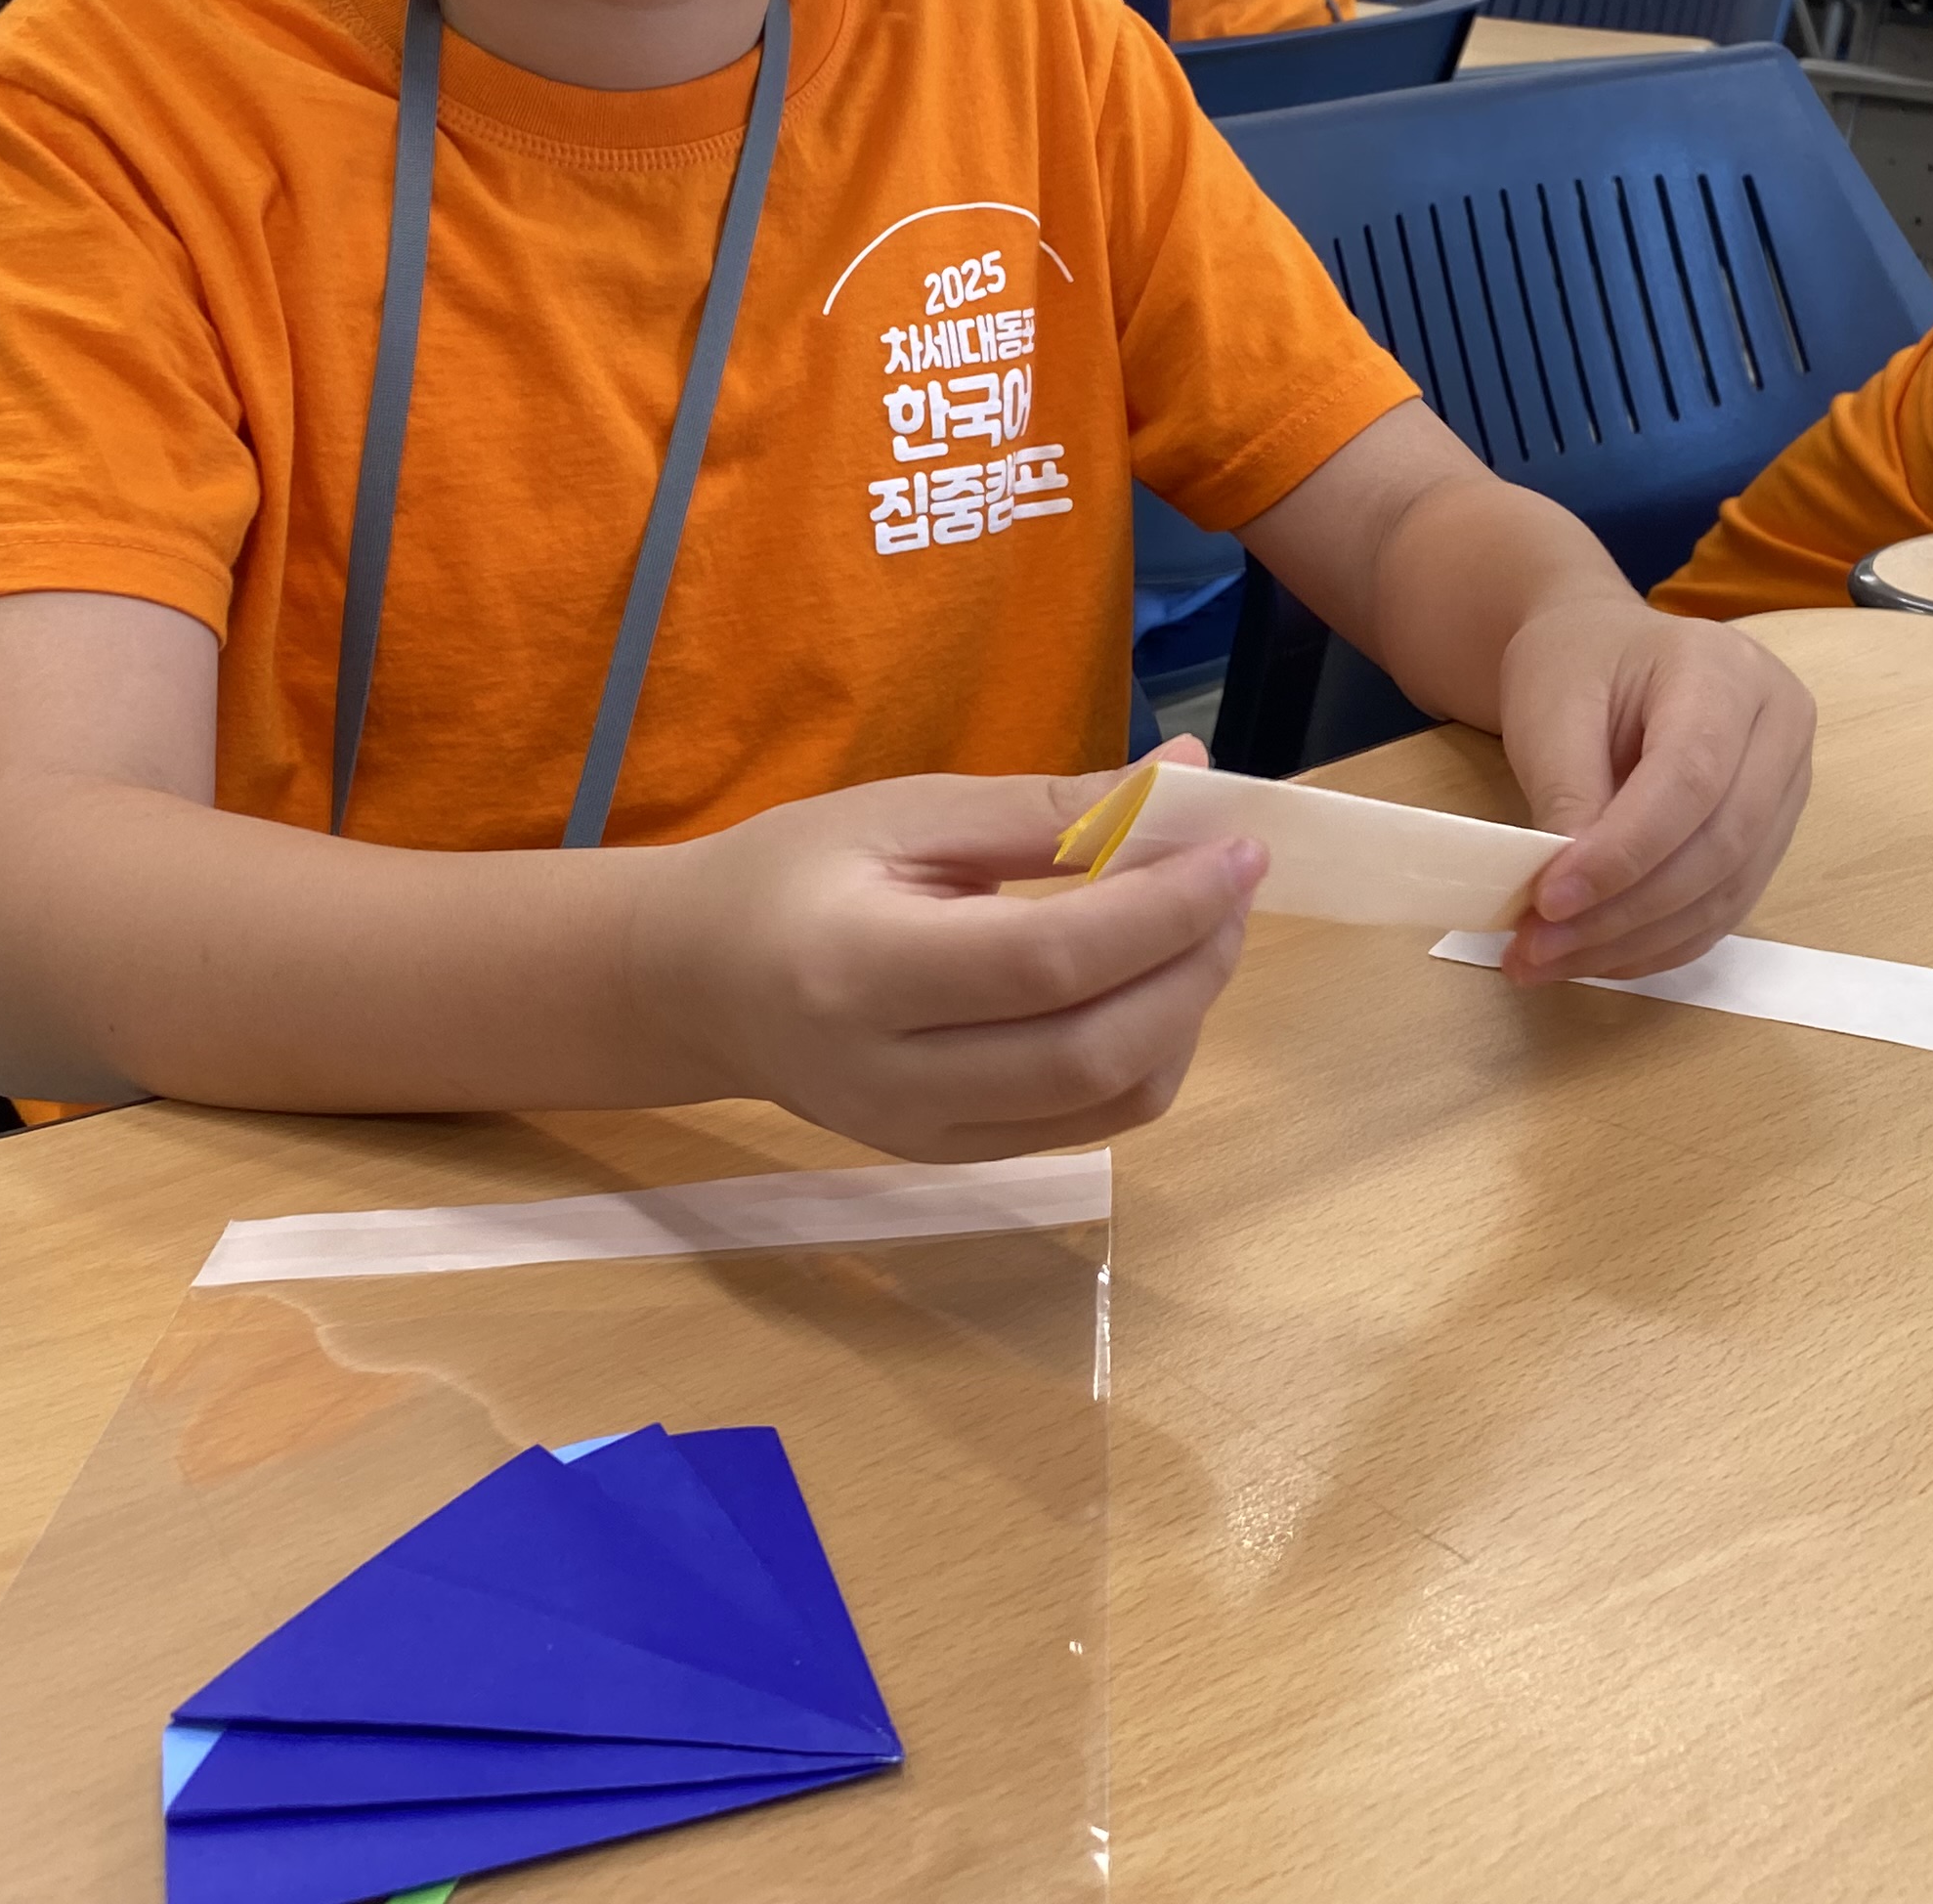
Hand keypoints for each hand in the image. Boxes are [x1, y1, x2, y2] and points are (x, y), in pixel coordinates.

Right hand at [667, 758, 1252, 1160]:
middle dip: (1194, 963)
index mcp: (860, 972)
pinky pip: (1090, 1125)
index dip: (1163, 909)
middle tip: (1235, 881)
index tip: (1238, 845)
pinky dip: (1151, 1054)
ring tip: (1202, 923)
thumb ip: (1047, 809)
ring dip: (1187, 1012)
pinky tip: (1153, 981)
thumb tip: (1187, 775)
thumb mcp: (905, 812)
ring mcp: (926, 1137)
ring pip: (1108, 1103)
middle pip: (1092, 1051)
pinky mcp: (954, 1158)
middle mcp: (893, 1079)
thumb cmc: (792, 873)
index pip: (1048, 963)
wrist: (695, 983)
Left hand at [1491, 599, 1812, 986]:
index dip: (1623, 852)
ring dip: (1634, 942)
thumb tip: (1570, 896)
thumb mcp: (1552, 709)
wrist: (1603, 655)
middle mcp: (1779, 726)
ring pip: (1725, 891)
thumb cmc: (1577, 666)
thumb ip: (1567, 793)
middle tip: (1536, 947)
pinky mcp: (1770, 837)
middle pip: (1721, 845)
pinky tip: (1593, 957)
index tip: (1549, 900)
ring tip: (1547, 961)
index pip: (1691, 778)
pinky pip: (1723, 909)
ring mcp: (1786, 785)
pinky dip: (1655, 945)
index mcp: (1727, 670)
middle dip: (1625, 912)